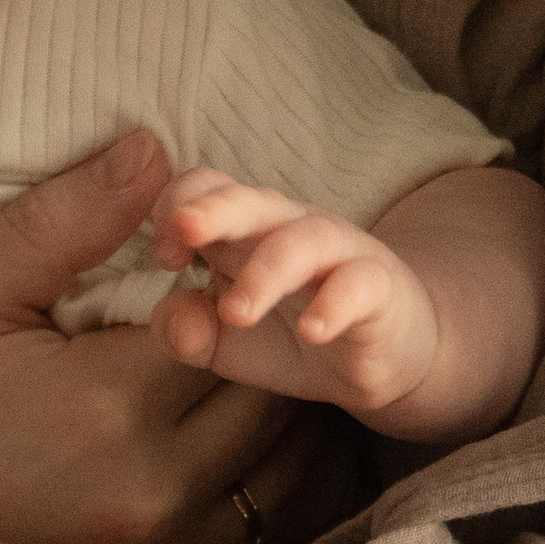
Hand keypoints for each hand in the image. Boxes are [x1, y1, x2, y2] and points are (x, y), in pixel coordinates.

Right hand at [0, 128, 312, 543]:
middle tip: (224, 323)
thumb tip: (152, 150)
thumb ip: (62, 223)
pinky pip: (259, 531)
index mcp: (108, 406)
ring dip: (278, 419)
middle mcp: (149, 487)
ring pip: (285, 470)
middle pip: (277, 395)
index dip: (225, 289)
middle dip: (263, 351)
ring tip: (233, 382)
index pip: (232, 321)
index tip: (189, 281)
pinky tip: (228, 449)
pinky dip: (265, 485)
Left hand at [152, 168, 438, 418]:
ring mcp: (338, 255)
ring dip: (266, 272)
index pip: (206, 192)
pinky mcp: (378, 291)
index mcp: (243, 233)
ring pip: (303, 242)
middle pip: (252, 202)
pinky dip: (336, 305)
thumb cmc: (289, 333)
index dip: (177, 209)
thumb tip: (173, 313)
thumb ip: (183, 330)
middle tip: (181, 233)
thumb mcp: (221, 343)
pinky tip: (314, 330)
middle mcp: (289, 230)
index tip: (164, 257)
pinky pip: (360, 286)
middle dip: (214, 210)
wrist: (380, 351)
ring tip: (235, 313)